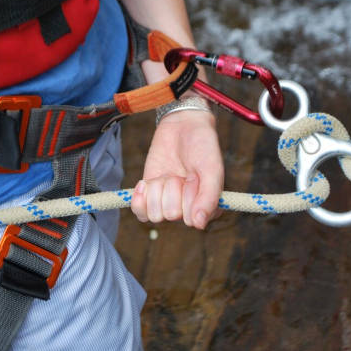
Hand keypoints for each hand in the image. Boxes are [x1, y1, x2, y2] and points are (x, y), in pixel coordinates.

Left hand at [131, 62, 223, 228]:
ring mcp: (167, 204)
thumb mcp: (211, 169)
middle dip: (172, 189)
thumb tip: (198, 224)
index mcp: (207, 209)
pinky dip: (139, 198)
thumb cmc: (202, 147)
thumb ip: (208, 197)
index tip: (195, 178)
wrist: (183, 126)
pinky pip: (140, 212)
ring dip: (157, 190)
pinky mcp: (149, 196)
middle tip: (181, 173)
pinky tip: (146, 183)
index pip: (191, 219)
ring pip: (153, 214)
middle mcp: (188, 211)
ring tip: (168, 175)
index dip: (189, 196)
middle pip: (170, 215)